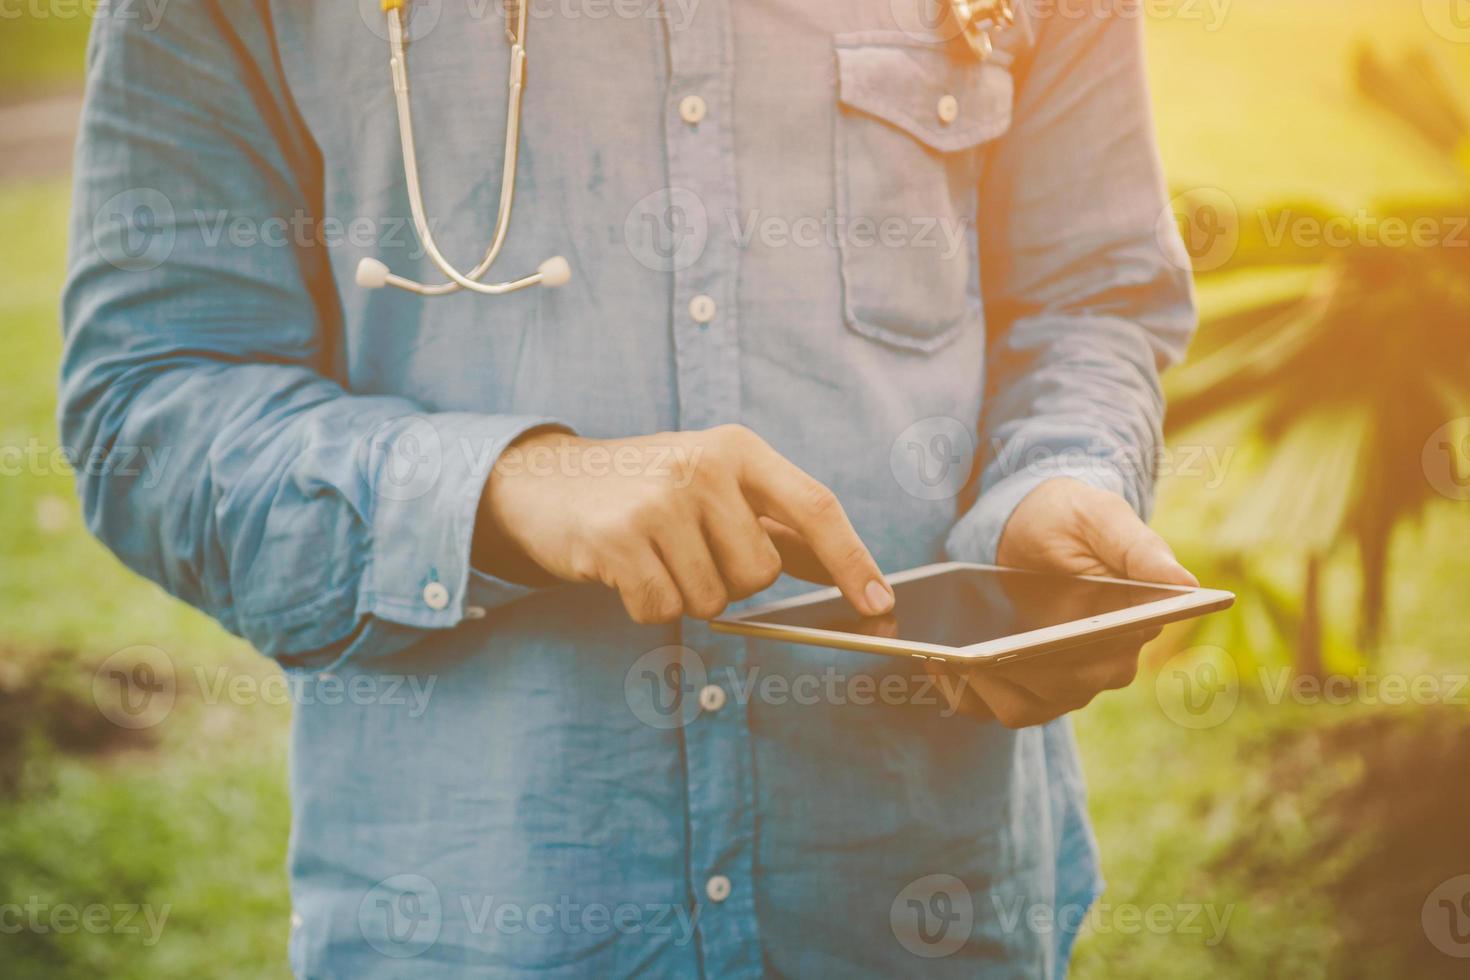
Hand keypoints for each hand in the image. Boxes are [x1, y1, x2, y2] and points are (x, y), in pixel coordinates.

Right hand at [475, 425, 894, 623]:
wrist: (539, 481)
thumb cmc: (640, 488)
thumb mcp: (711, 485)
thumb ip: (776, 524)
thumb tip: (845, 572)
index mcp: (737, 448)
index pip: (814, 507)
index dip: (852, 560)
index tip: (879, 604)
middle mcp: (702, 467)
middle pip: (760, 574)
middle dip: (729, 581)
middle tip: (686, 550)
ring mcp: (658, 501)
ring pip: (713, 600)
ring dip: (684, 594)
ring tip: (652, 555)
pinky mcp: (617, 540)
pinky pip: (663, 610)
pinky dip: (646, 605)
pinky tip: (624, 570)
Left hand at [934, 477, 1196, 728]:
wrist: (1028, 522)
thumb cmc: (1070, 515)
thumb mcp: (1100, 517)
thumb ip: (1138, 548)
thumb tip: (1184, 583)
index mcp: (1135, 627)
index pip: (1107, 660)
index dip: (1070, 660)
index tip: (1032, 649)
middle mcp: (1105, 664)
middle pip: (1061, 690)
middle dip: (1017, 674)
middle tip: (970, 655)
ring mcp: (1064, 681)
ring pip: (1025, 707)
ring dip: (986, 688)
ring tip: (946, 661)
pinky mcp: (1025, 685)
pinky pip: (994, 706)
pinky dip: (966, 695)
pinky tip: (936, 666)